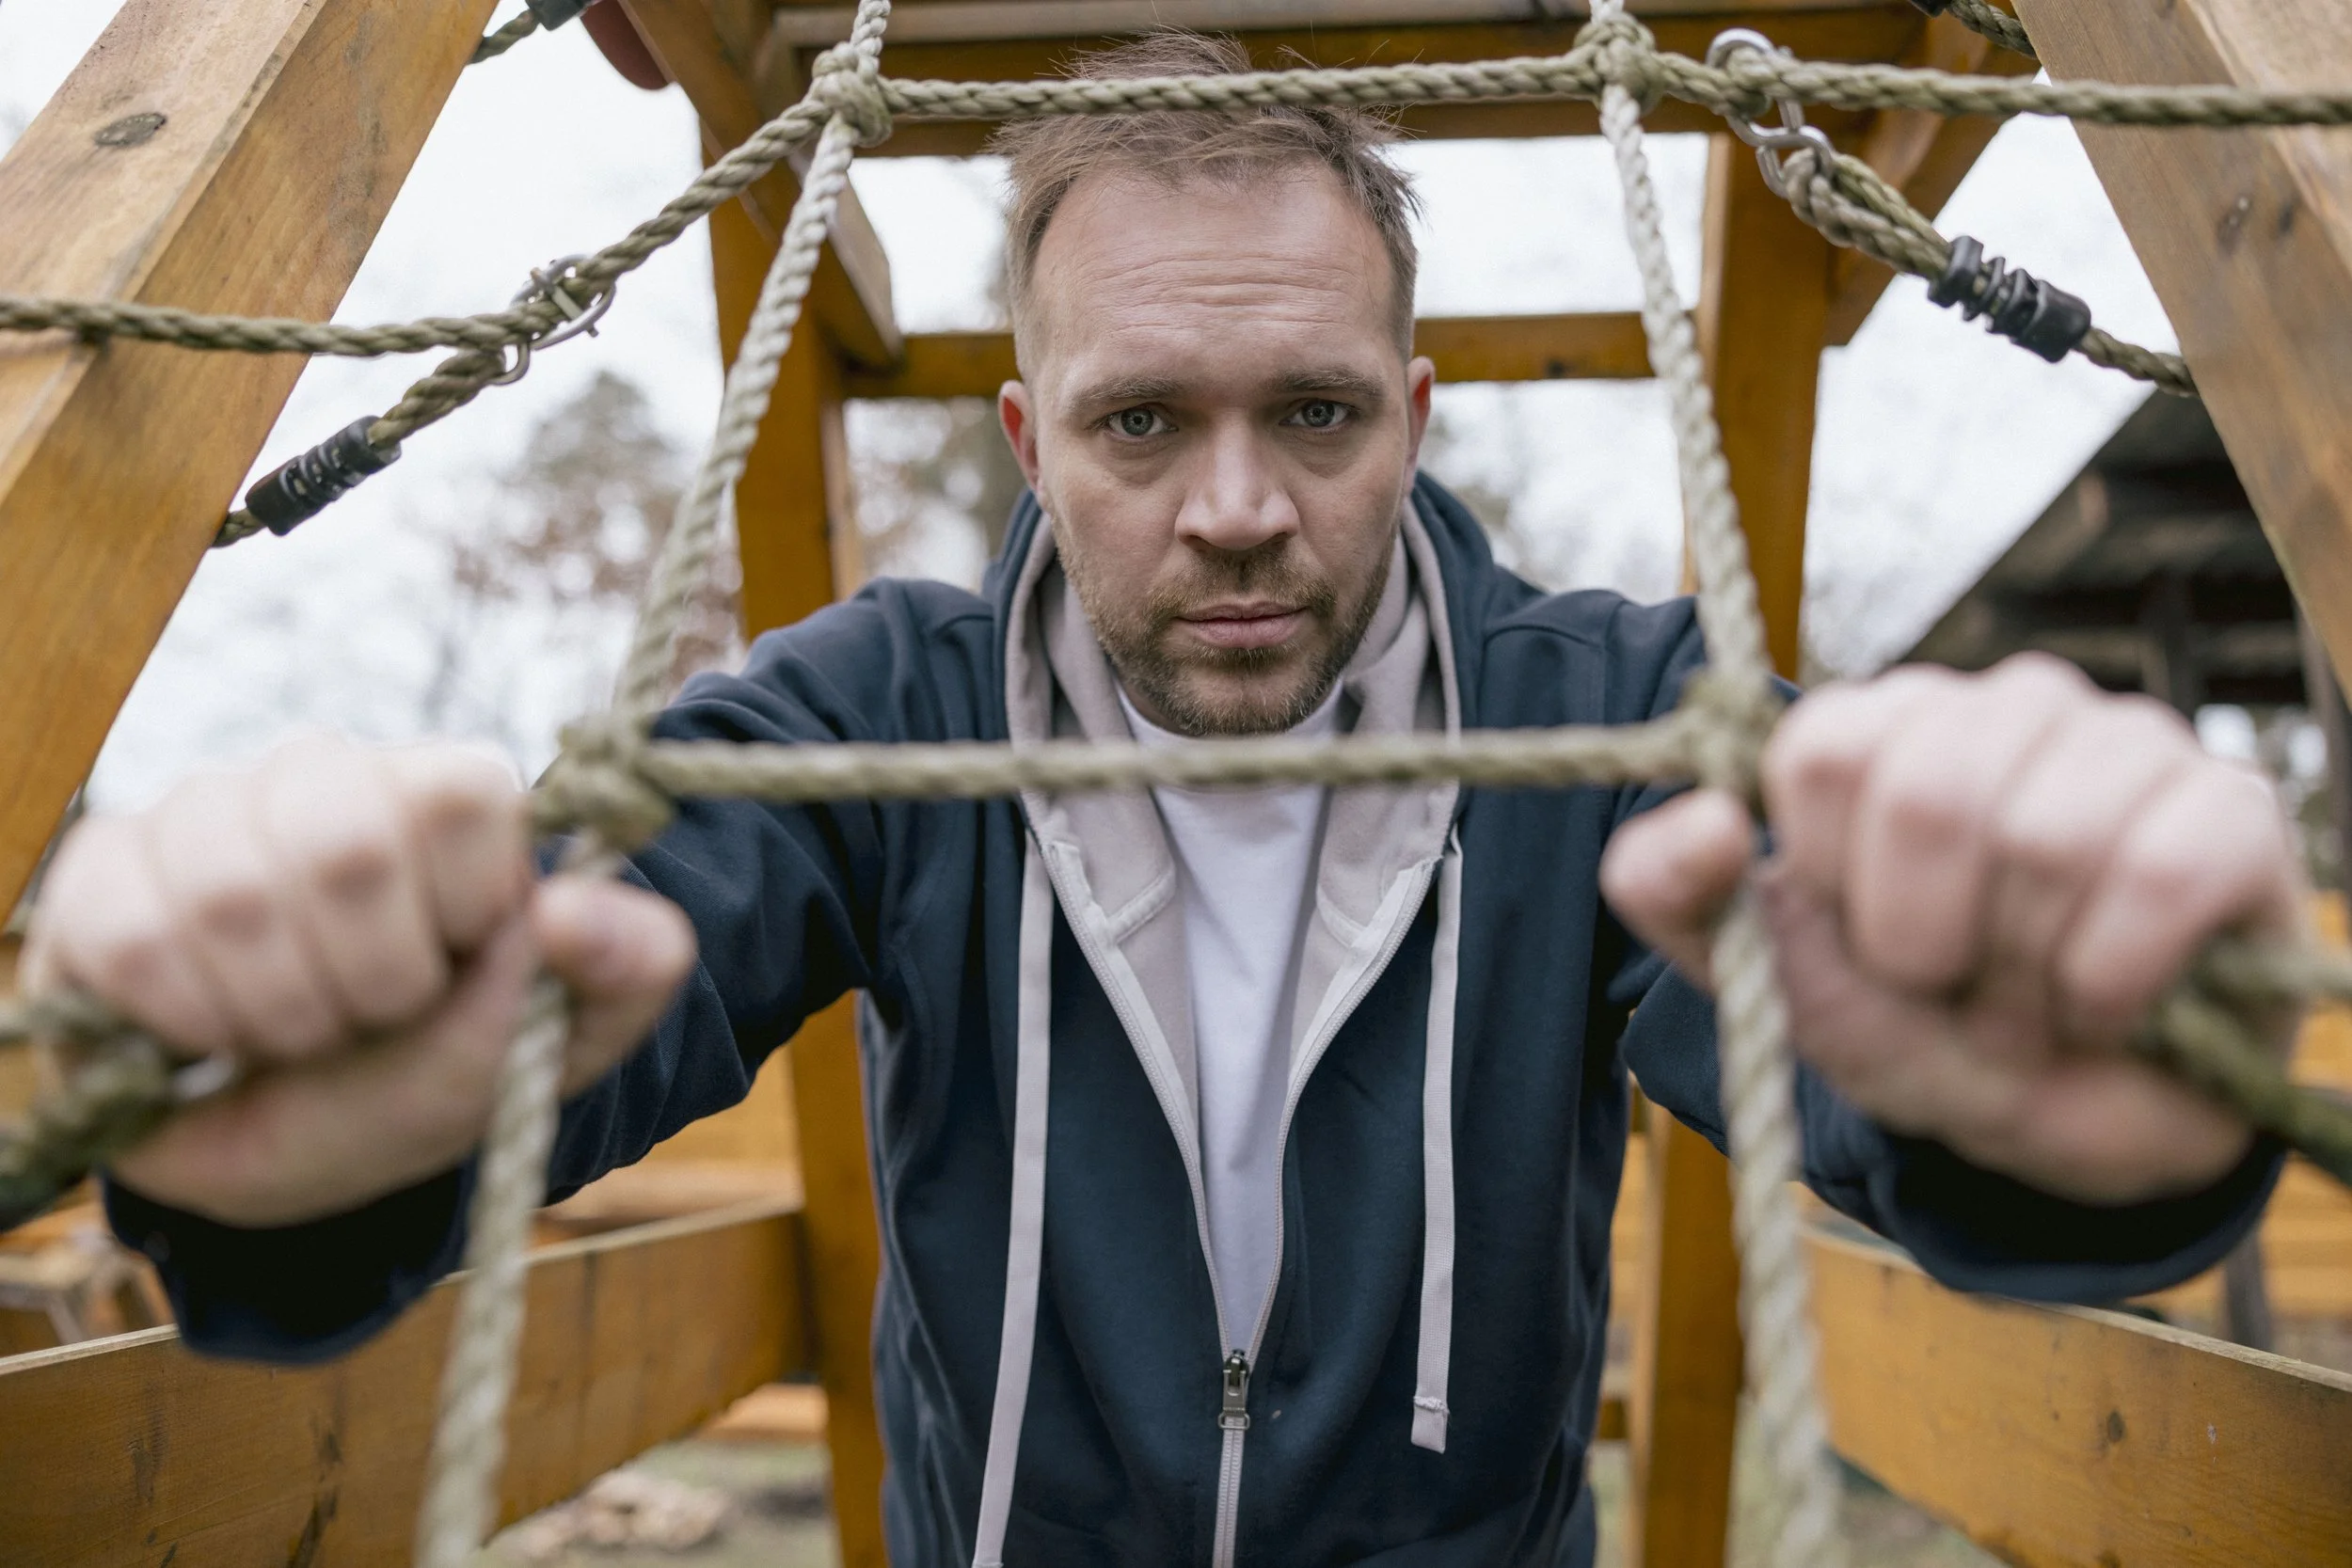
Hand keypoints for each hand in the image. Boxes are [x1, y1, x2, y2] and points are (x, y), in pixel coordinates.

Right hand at [20, 735, 695, 1227]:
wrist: (306, 1152)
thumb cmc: (444, 1070)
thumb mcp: (563, 1039)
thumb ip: (628, 966)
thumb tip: (566, 908)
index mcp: (448, 795)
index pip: (461, 794)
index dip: (464, 911)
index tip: (459, 964)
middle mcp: (326, 775)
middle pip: (344, 839)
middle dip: (371, 981)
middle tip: (374, 1016)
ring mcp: (204, 814)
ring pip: (233, 891)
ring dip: (281, 1013)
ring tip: (298, 1031)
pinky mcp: (101, 876)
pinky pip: (132, 937)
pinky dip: (184, 1023)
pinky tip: (207, 1033)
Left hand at [1599, 654, 2304, 1204]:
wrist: (2059, 1134)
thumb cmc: (1914, 1028)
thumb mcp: (1768, 981)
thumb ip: (1679, 896)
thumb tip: (1705, 820)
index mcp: (1886, 726)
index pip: (1820, 751)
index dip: (1826, 879)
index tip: (1854, 938)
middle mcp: (2009, 705)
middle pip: (1929, 792)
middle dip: (1921, 943)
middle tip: (1945, 988)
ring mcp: (2129, 744)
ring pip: (2045, 839)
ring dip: (2019, 979)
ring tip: (2025, 1007)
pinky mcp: (2232, 811)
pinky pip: (2159, 875)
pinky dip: (2110, 983)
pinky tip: (2105, 1010)